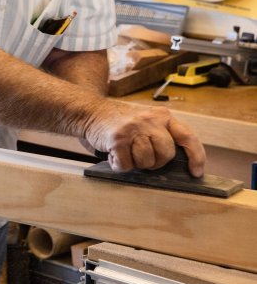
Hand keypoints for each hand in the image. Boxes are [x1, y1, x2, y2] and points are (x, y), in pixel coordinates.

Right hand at [84, 102, 205, 176]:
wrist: (89, 111)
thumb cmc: (118, 121)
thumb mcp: (145, 121)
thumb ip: (161, 135)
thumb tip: (178, 164)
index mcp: (162, 116)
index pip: (187, 137)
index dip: (195, 157)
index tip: (195, 172)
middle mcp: (149, 120)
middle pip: (166, 154)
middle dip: (155, 162)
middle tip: (141, 156)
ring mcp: (133, 128)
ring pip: (146, 161)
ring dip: (135, 163)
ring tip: (125, 152)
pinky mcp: (117, 139)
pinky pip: (126, 165)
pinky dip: (118, 164)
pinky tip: (113, 154)